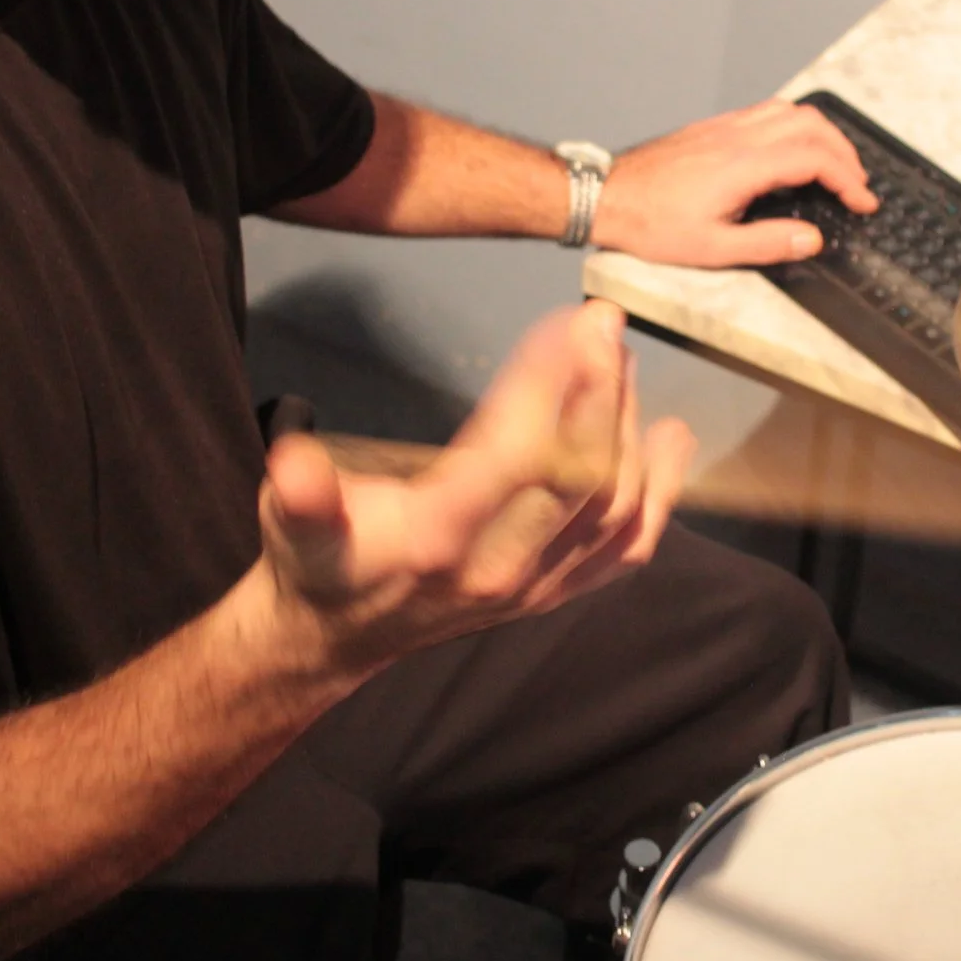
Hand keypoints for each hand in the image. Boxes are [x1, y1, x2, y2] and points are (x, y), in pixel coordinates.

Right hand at [254, 301, 692, 672]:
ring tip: (624, 359)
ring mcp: (536, 588)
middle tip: (606, 321)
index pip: (519, 457)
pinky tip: (671, 439)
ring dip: (628, 427)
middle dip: (602, 392)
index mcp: (440, 543)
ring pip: (613, 507)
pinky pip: (626, 549)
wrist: (332, 639)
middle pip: (580, 478)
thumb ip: (299, 494)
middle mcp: (501, 571)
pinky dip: (659, 494)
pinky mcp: (555, 595)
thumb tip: (291, 466)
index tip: (571, 323)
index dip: (552, 388)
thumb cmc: (316, 559)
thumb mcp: (289, 522)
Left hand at [592, 99, 877, 267]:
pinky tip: (796, 149)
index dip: (848, 179)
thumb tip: (811, 239)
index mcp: (744, 166)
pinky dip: (797, 126)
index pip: (815, 159)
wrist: (608, 195)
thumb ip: (767, 243)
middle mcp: (739, 138)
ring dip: (824, 135)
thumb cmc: (652, 224)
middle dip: (846, 154)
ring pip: (792, 111)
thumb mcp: (712, 248)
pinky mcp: (715, 127)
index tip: (862, 202)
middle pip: (812, 126)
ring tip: (836, 164)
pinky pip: (769, 112)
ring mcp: (726, 127)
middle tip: (858, 185)